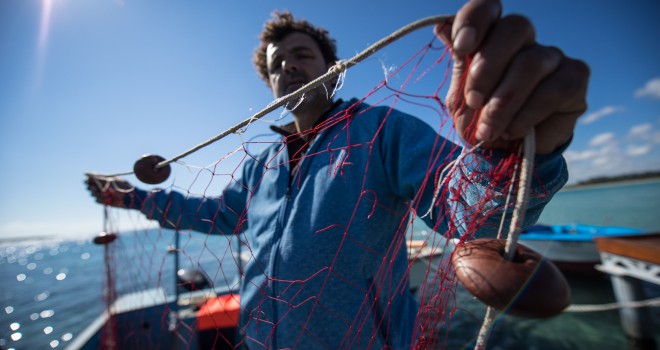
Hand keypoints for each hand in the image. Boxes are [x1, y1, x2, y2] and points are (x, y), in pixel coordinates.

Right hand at [84, 173, 132, 206]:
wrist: (131, 199)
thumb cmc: (123, 187)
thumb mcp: (112, 181)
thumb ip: (100, 178)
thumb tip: (89, 174)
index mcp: (104, 179)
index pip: (92, 177)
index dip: (88, 179)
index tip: (87, 180)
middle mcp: (102, 186)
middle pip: (89, 186)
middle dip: (91, 187)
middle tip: (95, 189)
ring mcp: (102, 194)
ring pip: (92, 193)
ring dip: (96, 194)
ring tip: (105, 194)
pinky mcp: (104, 201)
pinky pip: (96, 200)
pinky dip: (100, 200)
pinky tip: (107, 199)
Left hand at [435, 0, 589, 153]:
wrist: (506, 155)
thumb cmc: (482, 121)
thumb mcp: (461, 97)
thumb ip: (459, 63)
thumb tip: (442, 26)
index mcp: (493, 37)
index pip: (488, 7)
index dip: (476, 19)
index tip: (462, 47)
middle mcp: (525, 41)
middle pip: (515, 28)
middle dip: (488, 67)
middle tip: (473, 101)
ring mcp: (552, 57)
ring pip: (531, 63)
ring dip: (504, 102)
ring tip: (488, 129)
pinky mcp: (575, 79)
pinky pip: (552, 90)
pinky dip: (526, 115)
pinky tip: (513, 131)